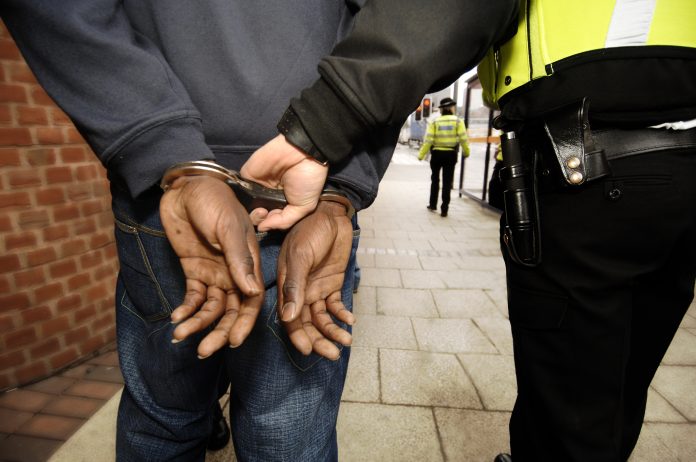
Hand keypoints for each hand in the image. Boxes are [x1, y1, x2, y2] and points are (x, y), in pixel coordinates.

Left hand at [160, 176, 263, 357]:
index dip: (244, 322)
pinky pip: (192, 297)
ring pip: (210, 308)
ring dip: (198, 324)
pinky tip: (176, 319)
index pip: (251, 300)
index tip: (233, 341)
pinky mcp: (194, 271)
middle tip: (204, 350)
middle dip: (219, 331)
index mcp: (249, 263)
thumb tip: (252, 292)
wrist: (185, 188)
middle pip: (231, 310)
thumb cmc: (213, 202)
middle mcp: (234, 273)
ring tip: (180, 336)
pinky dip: (185, 310)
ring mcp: (214, 273)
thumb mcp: (227, 228)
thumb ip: (239, 260)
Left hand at [241, 134, 327, 230]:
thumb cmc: (308, 179)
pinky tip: (253, 199)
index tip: (274, 220)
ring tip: (262, 209)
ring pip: (246, 205)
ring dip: (251, 212)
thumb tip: (263, 229)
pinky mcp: (248, 175)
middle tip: (266, 214)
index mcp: (282, 203)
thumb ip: (284, 221)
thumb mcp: (304, 206)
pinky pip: (241, 190)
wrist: (302, 153)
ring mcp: (257, 185)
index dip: (270, 224)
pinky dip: (243, 198)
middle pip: (256, 215)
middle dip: (259, 220)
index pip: (270, 219)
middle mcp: (268, 195)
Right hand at [277, 200, 354, 358]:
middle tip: (333, 354)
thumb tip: (289, 318)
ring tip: (346, 341)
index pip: (289, 317)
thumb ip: (295, 286)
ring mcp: (316, 288)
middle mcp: (300, 291)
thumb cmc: (311, 230)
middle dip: (319, 340)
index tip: (308, 350)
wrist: (332, 213)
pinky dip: (342, 315)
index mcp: (287, 285)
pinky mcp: (332, 284)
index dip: (298, 335)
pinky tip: (350, 320)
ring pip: (322, 318)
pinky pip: (335, 305)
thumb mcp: (300, 256)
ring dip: (333, 331)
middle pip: (307, 323)